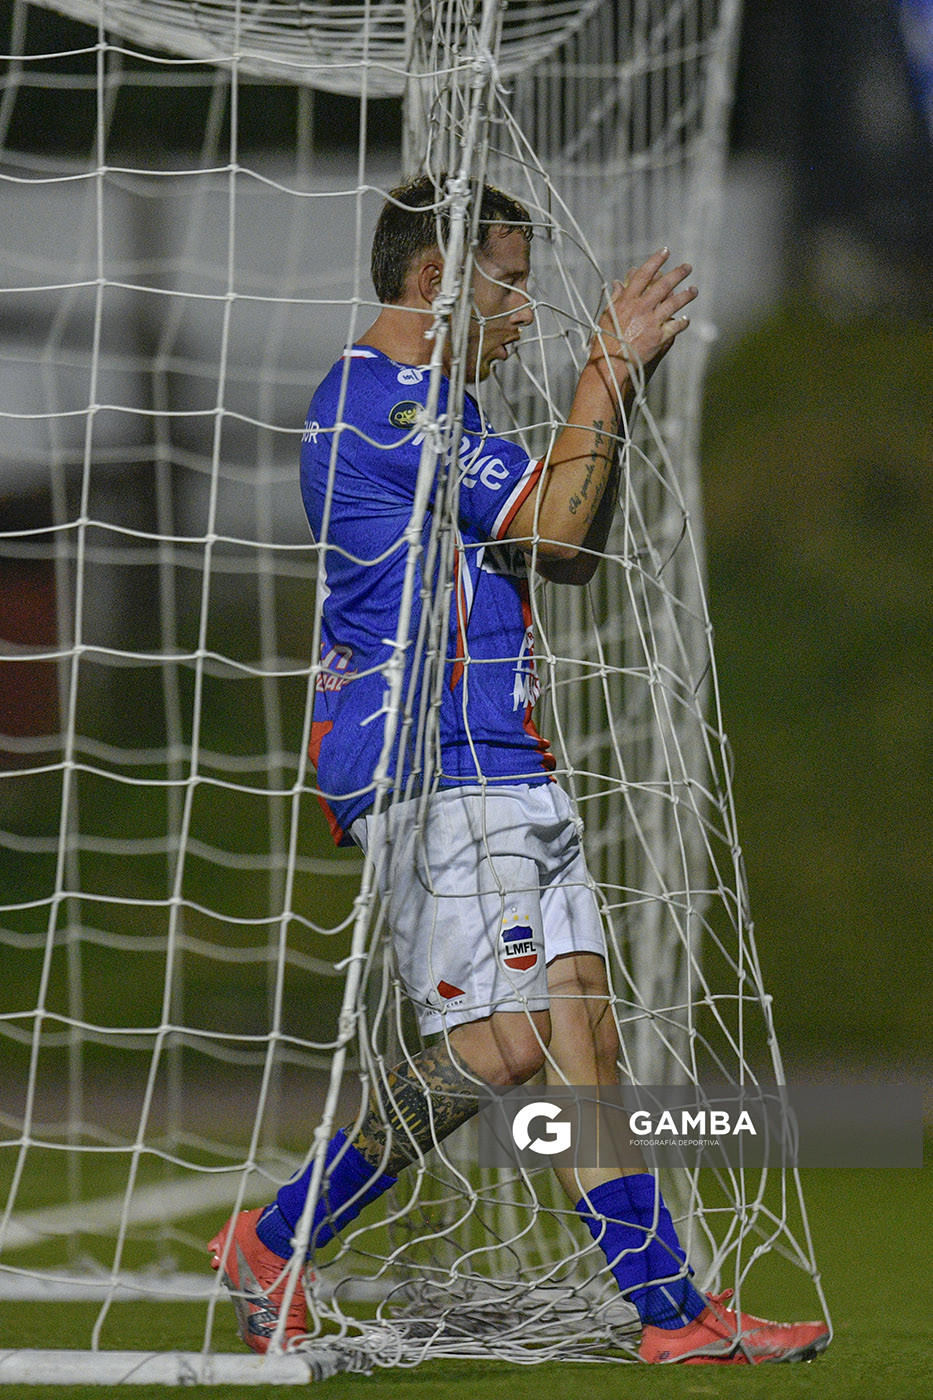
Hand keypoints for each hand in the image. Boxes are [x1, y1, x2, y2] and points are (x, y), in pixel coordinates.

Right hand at [590, 249, 696, 379]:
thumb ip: (614, 298)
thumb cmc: (604, 340)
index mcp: (627, 300)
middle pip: (664, 285)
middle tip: (687, 267)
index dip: (656, 261)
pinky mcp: (659, 337)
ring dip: (687, 295)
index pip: (644, 274)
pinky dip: (682, 321)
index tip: (665, 251)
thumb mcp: (605, 315)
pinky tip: (686, 319)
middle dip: (678, 273)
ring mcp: (652, 322)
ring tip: (694, 289)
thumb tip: (617, 283)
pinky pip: (676, 326)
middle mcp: (641, 308)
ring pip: (674, 302)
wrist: (610, 364)